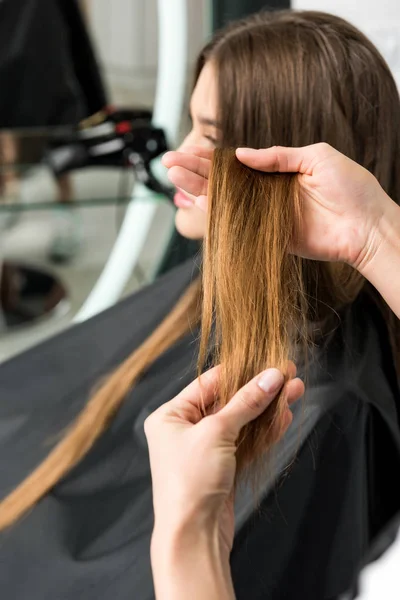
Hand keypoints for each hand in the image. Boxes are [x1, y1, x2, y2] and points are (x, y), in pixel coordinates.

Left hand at [145, 363, 302, 556]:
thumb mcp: (217, 432)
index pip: (209, 383)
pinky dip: (264, 430)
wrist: (193, 537)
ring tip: (294, 391)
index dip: (241, 371)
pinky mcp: (222, 467)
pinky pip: (245, 441)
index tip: (269, 362)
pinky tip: (284, 416)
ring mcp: (204, 449)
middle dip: (259, 390)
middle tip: (288, 375)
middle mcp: (184, 429)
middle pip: (227, 400)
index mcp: (170, 415)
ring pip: (241, 421)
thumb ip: (246, 402)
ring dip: (267, 408)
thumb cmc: (190, 482)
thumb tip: (272, 377)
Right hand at [163, 143, 393, 269]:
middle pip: (222, 181)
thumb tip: (241, 153)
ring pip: (225, 203)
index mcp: (276, 170)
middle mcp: (266, 192)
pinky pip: (238, 226)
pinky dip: (217, 217)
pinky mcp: (268, 236)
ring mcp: (265, 215)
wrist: (367, 225)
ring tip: (174, 179)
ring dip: (198, 191)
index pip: (235, 162)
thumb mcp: (317, 157)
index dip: (209, 157)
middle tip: (168, 163)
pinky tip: (198, 203)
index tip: (185, 152)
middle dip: (194, 172)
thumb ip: (278, 155)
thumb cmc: (351, 187)